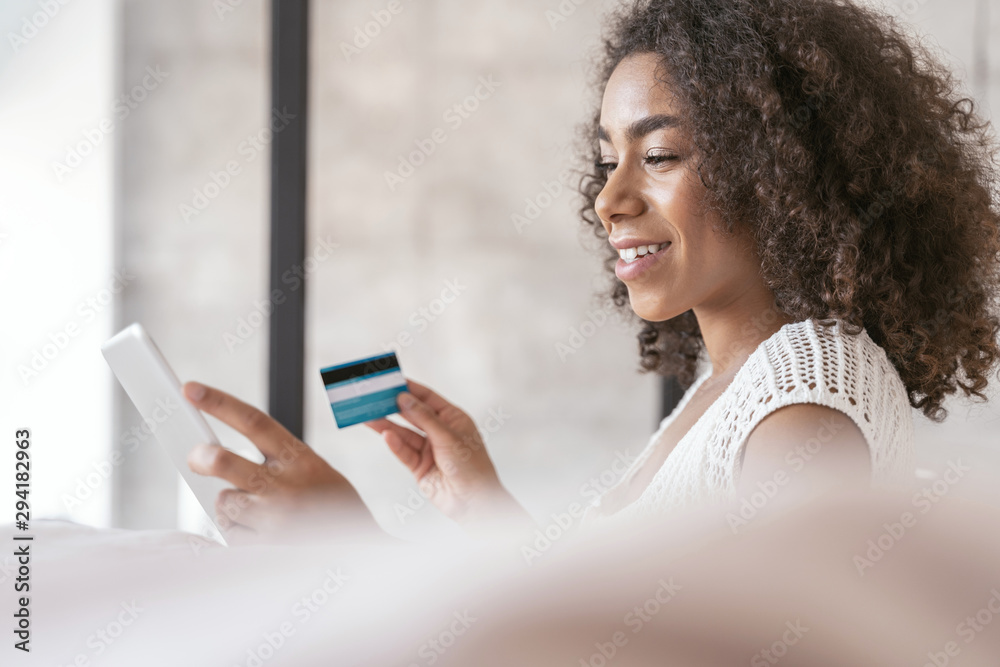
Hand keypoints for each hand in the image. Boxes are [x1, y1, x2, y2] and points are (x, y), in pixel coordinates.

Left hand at [182, 381, 378, 543]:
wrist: (363, 551)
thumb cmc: (335, 509)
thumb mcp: (315, 472)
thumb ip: (277, 462)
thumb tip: (220, 460)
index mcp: (300, 458)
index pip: (254, 421)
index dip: (219, 403)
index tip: (193, 390)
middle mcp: (286, 485)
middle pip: (223, 461)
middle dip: (201, 457)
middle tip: (196, 458)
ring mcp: (275, 518)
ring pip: (225, 503)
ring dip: (231, 507)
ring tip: (260, 513)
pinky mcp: (266, 547)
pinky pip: (231, 535)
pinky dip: (239, 535)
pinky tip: (263, 535)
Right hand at [366, 380, 529, 529]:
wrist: (474, 502)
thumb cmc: (472, 467)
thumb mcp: (448, 437)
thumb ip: (424, 417)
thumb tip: (404, 397)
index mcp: (452, 418)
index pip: (427, 398)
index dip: (410, 389)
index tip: (391, 381)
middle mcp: (439, 432)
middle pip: (412, 415)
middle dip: (393, 406)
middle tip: (373, 397)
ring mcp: (429, 449)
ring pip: (404, 433)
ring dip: (387, 425)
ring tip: (368, 416)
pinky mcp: (420, 466)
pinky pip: (404, 452)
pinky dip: (394, 444)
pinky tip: (384, 435)